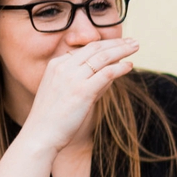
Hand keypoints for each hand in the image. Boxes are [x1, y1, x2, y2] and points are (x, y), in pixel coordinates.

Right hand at [23, 39, 138, 151]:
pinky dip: (120, 68)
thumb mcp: (65, 92)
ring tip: (136, 47)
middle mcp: (63, 67)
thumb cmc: (53, 118)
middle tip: (133, 41)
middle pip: (95, 48)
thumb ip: (86, 81)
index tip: (119, 44)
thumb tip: (109, 74)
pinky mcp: (82, 91)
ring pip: (102, 57)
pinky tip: (129, 66)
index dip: (105, 45)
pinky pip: (106, 73)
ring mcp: (72, 78)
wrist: (41, 134)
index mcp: (56, 65)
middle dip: (116, 43)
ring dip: (122, 51)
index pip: (85, 49)